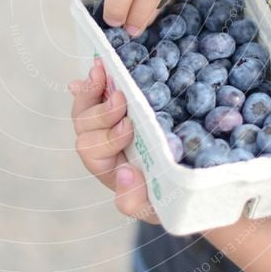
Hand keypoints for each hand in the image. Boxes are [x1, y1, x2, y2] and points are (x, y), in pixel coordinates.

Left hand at [69, 57, 159, 222]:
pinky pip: (98, 91)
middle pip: (84, 125)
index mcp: (108, 167)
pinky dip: (97, 78)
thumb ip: (136, 201)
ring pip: (85, 106)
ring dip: (92, 89)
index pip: (92, 151)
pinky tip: (99, 64)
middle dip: (101, 112)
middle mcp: (102, 145)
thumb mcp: (156, 207)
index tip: (129, 129)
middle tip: (120, 99)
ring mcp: (108, 123)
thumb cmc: (167, 196)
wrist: (186, 180)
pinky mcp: (121, 105)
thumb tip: (125, 175)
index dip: (107, 138)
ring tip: (102, 70)